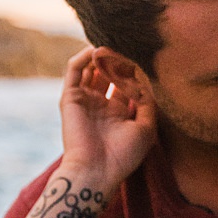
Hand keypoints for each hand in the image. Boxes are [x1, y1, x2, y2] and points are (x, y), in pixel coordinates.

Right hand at [56, 48, 156, 193]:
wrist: (97, 170)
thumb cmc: (124, 154)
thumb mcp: (146, 128)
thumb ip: (147, 104)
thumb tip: (146, 84)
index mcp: (118, 113)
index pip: (125, 85)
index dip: (134, 73)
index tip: (144, 61)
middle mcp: (100, 105)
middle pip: (108, 75)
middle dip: (117, 62)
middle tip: (128, 49)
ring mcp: (85, 101)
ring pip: (91, 70)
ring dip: (100, 57)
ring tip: (111, 46)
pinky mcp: (70, 98)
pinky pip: (74, 72)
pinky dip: (82, 58)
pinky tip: (95, 50)